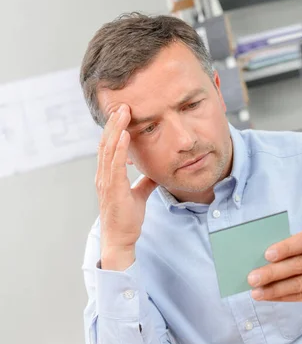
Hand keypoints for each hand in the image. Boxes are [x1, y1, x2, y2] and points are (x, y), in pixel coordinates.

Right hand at [96, 104, 156, 269]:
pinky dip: (120, 148)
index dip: (114, 129)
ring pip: (108, 149)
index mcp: (108, 175)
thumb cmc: (127, 219)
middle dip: (114, 123)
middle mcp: (103, 176)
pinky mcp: (113, 190)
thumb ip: (145, 182)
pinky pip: (115, 165)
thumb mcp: (139, 195)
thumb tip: (155, 171)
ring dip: (116, 129)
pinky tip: (125, 135)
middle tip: (123, 104)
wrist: (120, 238)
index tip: (123, 113)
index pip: (109, 147)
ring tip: (124, 112)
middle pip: (106, 143)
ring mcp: (106, 182)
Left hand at [247, 227, 301, 309]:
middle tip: (253, 278)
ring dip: (274, 289)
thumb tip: (266, 258)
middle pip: (299, 265)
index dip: (286, 248)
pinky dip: (282, 296)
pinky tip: (269, 296)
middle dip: (272, 273)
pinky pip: (301, 295)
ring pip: (298, 284)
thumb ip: (299, 248)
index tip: (268, 255)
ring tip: (256, 292)